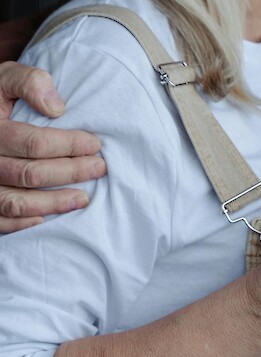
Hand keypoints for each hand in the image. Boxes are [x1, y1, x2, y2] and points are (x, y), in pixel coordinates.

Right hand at [0, 62, 105, 232]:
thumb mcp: (5, 78)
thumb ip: (29, 82)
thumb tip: (57, 108)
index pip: (33, 143)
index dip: (69, 145)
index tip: (95, 145)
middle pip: (30, 174)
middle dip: (71, 172)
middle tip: (99, 168)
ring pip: (15, 202)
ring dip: (53, 203)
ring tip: (83, 198)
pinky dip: (21, 223)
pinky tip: (46, 219)